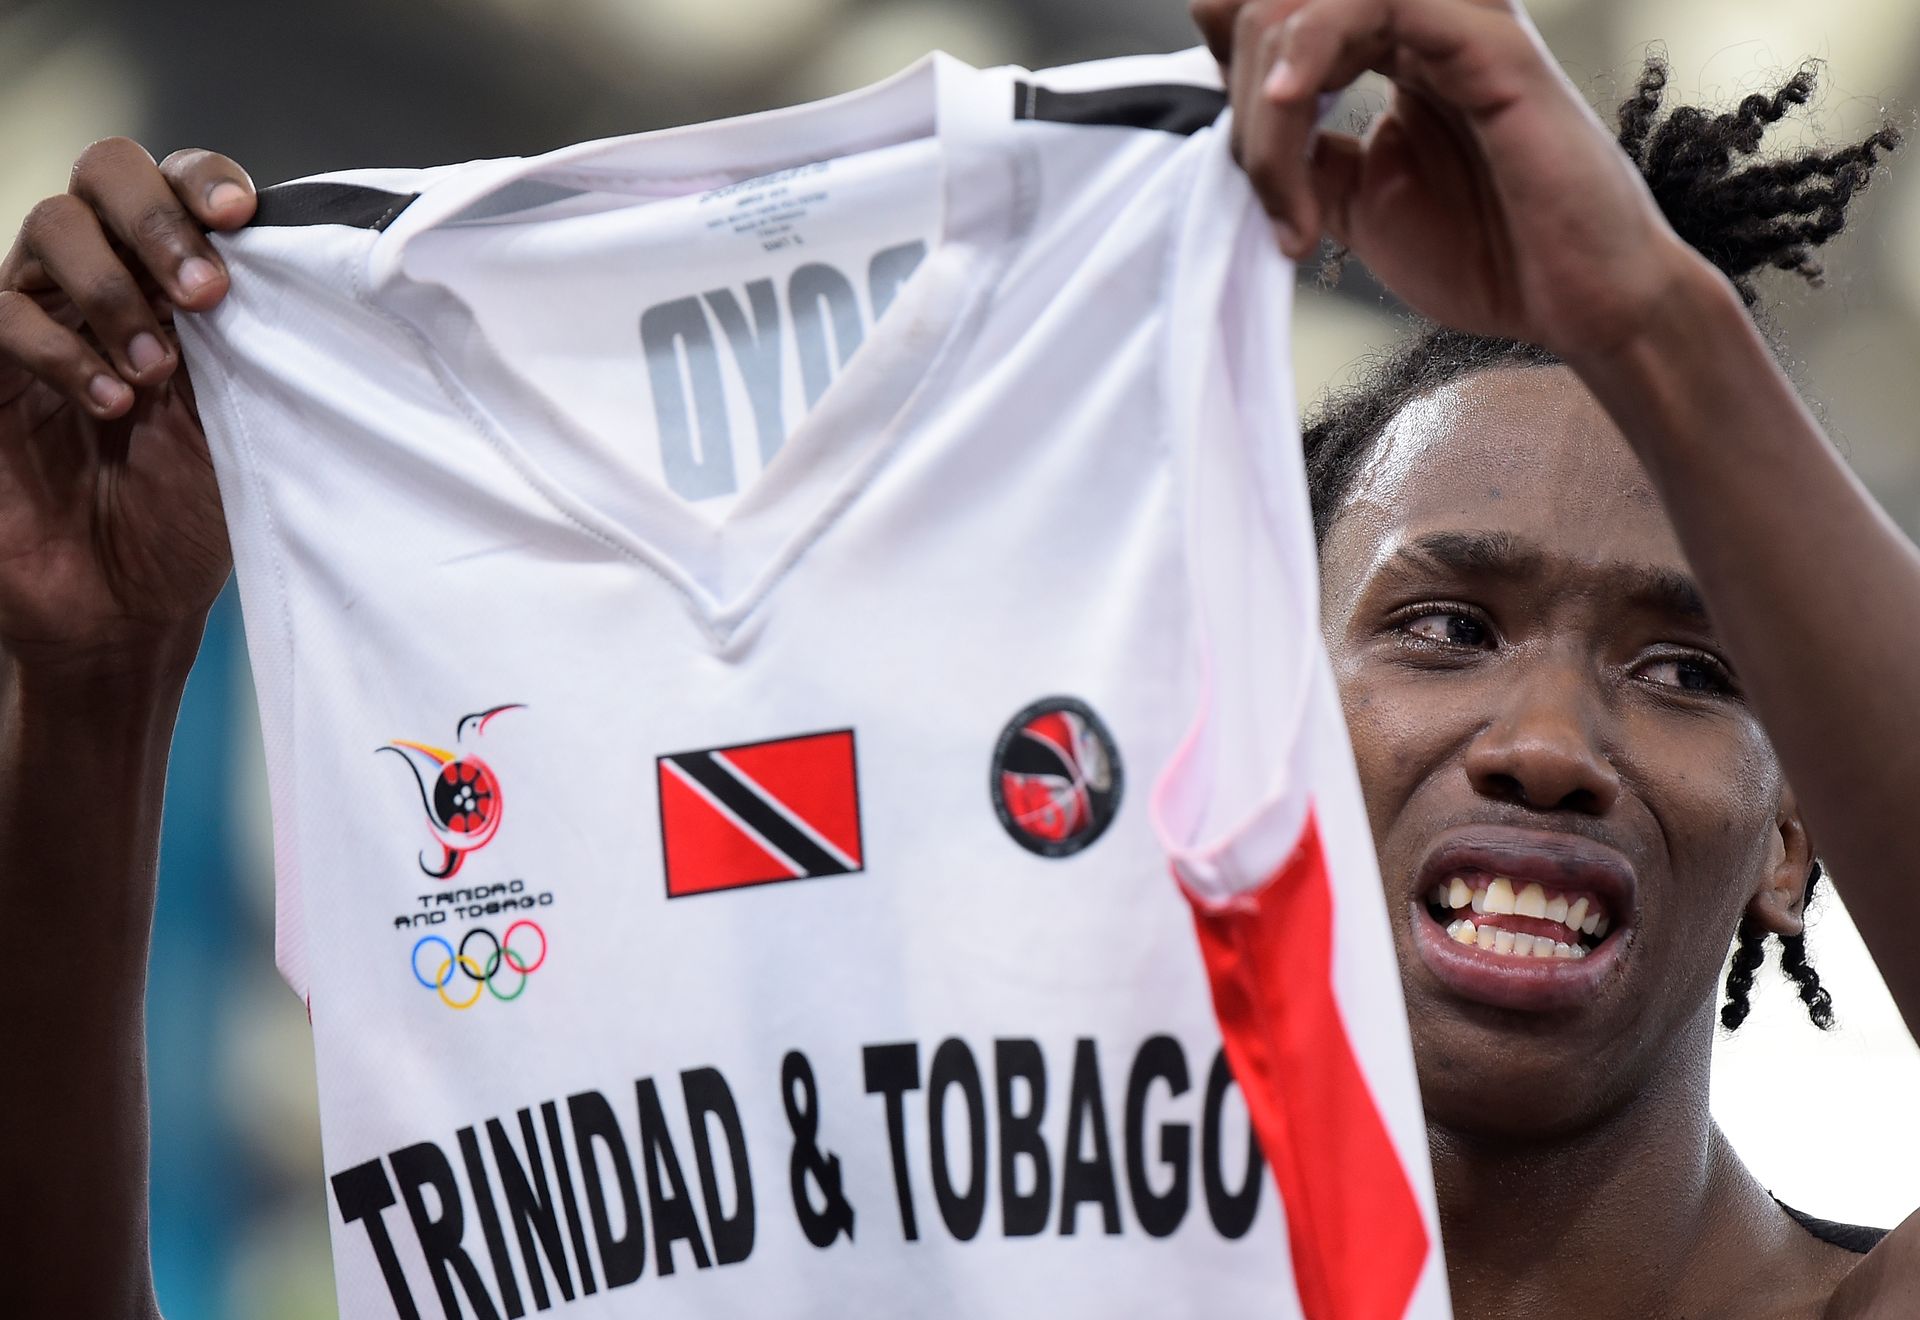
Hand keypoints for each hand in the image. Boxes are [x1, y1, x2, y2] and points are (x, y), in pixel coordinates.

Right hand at [0, 140, 253, 674]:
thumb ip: (254, 345)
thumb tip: (293, 269)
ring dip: (113, 289)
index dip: (203, 179)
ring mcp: (38, 320)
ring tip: (157, 370)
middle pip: (103, 174)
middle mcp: (103, 284)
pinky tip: (110, 402)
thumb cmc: (192, 516)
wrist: (127, 608)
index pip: (177, 183)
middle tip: (206, 292)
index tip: (243, 216)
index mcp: (173, 283)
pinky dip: (59, 349)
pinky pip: (0, 314)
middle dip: (156, 218)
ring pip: (49, 227)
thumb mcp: (243, 424)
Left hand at [1192, 0, 1712, 359]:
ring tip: (1285, 193)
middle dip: (1240, 101)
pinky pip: (1373, 1)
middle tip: (1268, 199)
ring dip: (1266, 102)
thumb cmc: (1487, 254)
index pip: (1276, 9)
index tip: (1242, 161)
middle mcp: (1421, 17)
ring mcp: (1455, 19)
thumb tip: (1238, 122)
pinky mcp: (1487, 38)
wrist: (1574, 304)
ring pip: (1309, 0)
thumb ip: (1298, 153)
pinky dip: (1307, 54)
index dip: (1228, 65)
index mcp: (1391, 44)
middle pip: (1275, 2)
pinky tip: (1289, 107)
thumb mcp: (1355, 204)